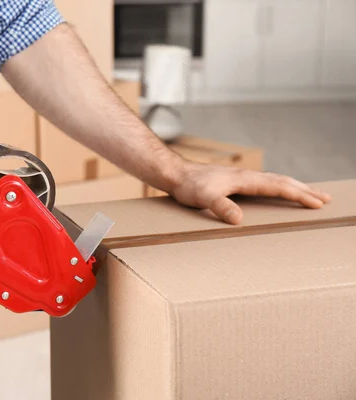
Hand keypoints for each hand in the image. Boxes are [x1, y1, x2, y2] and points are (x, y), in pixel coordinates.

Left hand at [167, 161, 331, 224]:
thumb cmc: (189, 186)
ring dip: (294, 186)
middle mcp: (247, 176)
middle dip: (305, 190)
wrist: (176, 174)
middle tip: (325, 199)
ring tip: (310, 193)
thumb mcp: (203, 198)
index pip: (279, 187)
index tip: (317, 203)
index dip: (299, 195)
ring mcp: (242, 178)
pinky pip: (265, 182)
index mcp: (245, 180)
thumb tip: (239, 219)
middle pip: (283, 181)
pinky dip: (279, 186)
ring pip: (275, 180)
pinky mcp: (235, 181)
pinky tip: (278, 190)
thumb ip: (221, 207)